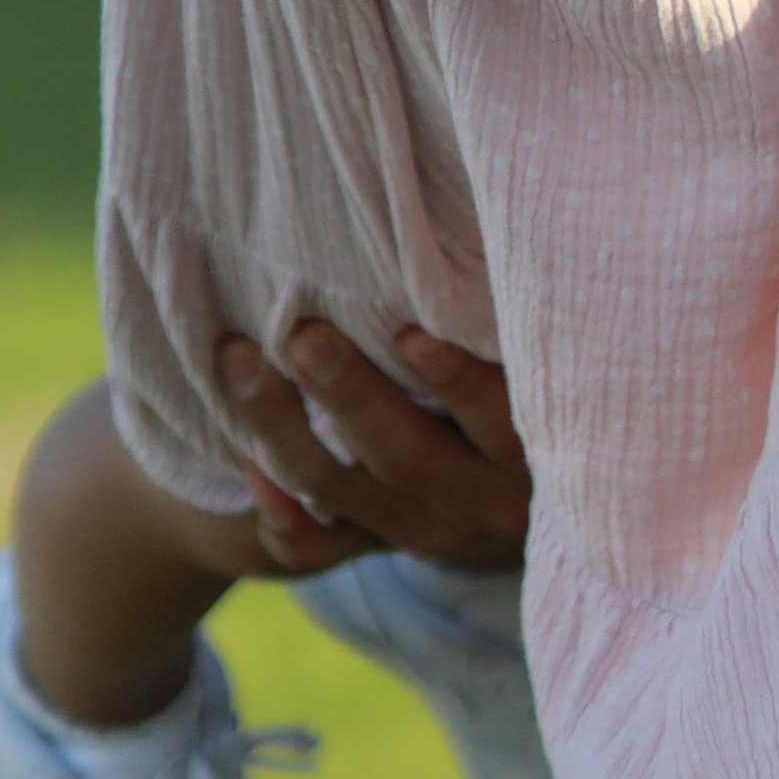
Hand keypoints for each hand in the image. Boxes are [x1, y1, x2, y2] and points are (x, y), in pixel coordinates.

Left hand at [215, 321, 530, 572]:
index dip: (456, 381)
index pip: (499, 420)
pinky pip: (318, 549)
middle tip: (302, 336)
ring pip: (345, 492)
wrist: (521, 498)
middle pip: (407, 455)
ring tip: (237, 362)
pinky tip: (247, 468)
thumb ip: (512, 324)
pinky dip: (280, 516)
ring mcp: (426, 530)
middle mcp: (478, 500)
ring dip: (284, 430)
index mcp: (529, 451)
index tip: (408, 333)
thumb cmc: (533, 384)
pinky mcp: (379, 549)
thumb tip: (492, 229)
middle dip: (349, 395)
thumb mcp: (541, 369)